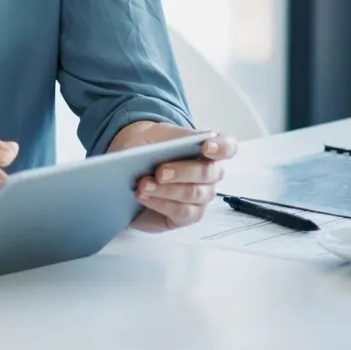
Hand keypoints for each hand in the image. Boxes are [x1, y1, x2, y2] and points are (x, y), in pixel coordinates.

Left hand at [112, 122, 236, 230]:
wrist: (124, 165)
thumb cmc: (146, 146)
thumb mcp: (154, 134)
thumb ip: (175, 136)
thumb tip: (193, 138)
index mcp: (206, 149)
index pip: (227, 147)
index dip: (221, 147)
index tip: (205, 147)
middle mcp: (208, 174)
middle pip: (209, 173)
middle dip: (183, 172)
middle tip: (159, 172)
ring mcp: (200, 196)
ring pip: (195, 194)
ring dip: (167, 190)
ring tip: (143, 185)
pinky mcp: (186, 215)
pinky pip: (184, 213)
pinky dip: (161, 204)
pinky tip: (144, 196)